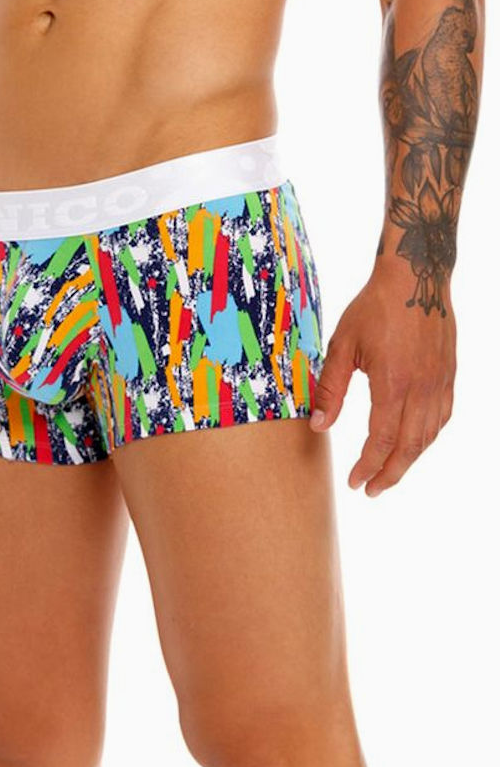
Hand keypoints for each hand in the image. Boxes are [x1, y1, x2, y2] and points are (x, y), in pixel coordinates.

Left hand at [307, 266, 455, 497]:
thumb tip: (318, 426)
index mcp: (393, 382)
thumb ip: (330, 388)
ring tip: (389, 472)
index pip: (383, 439)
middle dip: (390, 473)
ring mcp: (440, 381)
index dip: (368, 466)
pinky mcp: (449, 373)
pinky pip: (443, 416)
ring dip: (410, 459)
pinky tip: (415, 442)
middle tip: (372, 490)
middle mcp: (422, 387)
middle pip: (410, 446)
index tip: (355, 482)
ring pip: (430, 435)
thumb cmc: (374, 307)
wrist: (415, 276)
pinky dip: (428, 437)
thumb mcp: (342, 345)